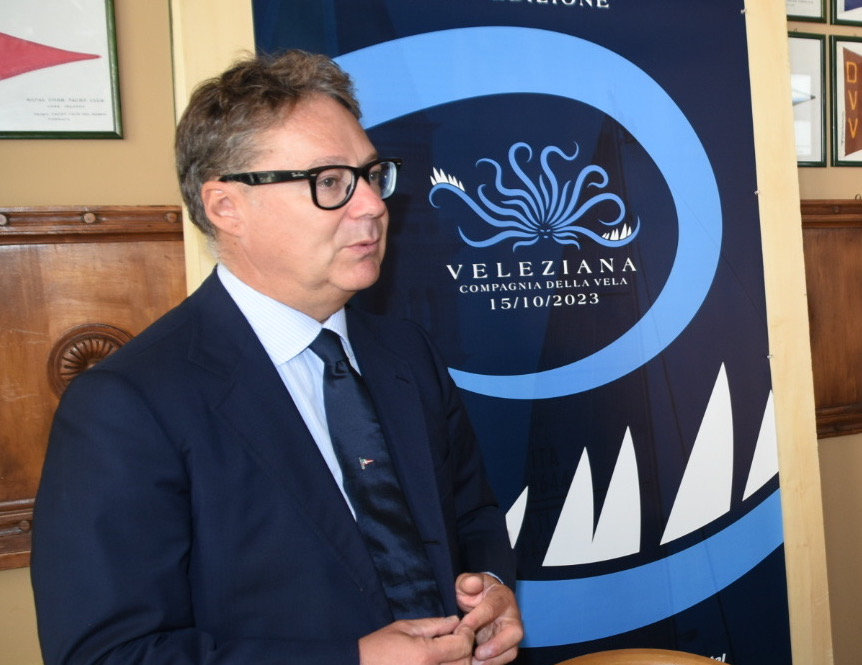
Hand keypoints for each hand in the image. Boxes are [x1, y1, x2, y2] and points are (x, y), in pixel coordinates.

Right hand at [359, 615, 475, 664]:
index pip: (462, 645)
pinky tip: (440, 662)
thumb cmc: (378, 648)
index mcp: (425, 655)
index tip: (462, 627)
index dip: (466, 633)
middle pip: (465, 663)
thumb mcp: (404, 628)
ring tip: (448, 652)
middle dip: (464, 649)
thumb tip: (455, 621)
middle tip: (456, 639)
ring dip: (458, 662)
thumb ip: (433, 625)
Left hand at [455, 573, 522, 664]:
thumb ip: (468, 581)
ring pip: (512, 649)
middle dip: (497, 645)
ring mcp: (512, 633)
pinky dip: (493, 663)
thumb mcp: (468, 582)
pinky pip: (505, 658)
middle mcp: (512, 616)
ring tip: (476, 663)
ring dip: (495, 659)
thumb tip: (473, 584)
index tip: (464, 628)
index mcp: (501, 597)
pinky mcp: (508, 646)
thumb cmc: (474, 592)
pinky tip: (477, 664)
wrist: (482, 601)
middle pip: (514, 632)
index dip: (478, 618)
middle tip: (478, 653)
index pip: (492, 608)